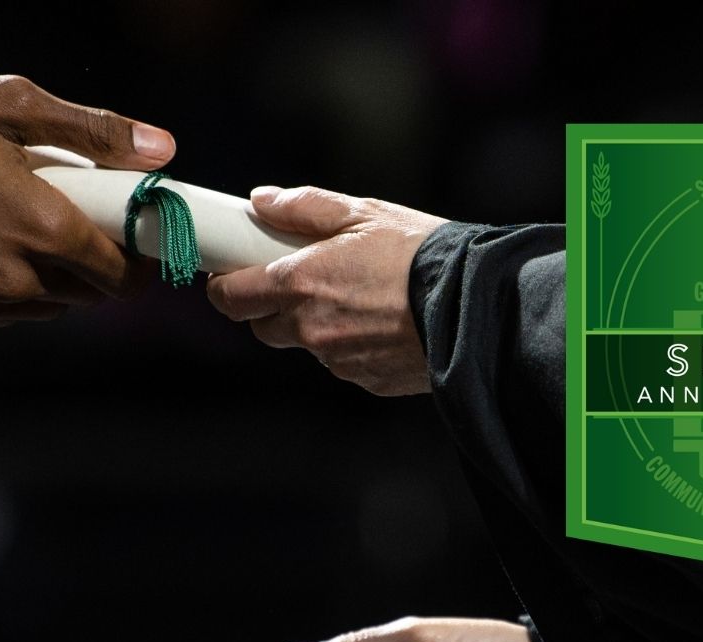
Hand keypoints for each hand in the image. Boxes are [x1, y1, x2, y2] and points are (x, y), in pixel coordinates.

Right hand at [0, 67, 172, 327]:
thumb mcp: (7, 103)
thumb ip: (92, 130)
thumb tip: (161, 149)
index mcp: (45, 229)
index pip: (123, 272)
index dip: (139, 254)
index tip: (136, 229)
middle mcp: (18, 281)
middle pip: (88, 293)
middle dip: (94, 260)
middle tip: (73, 212)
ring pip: (44, 305)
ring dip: (49, 274)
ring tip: (18, 219)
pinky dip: (4, 283)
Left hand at [206, 186, 445, 394]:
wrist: (478, 305)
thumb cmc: (422, 253)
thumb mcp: (363, 213)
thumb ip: (305, 207)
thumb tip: (262, 200)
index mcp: (301, 282)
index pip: (230, 298)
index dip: (225, 286)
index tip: (232, 274)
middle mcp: (311, 328)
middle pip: (263, 326)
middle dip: (272, 306)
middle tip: (303, 281)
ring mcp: (337, 359)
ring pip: (306, 345)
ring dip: (316, 326)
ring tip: (359, 298)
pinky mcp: (366, 380)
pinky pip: (343, 363)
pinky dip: (352, 345)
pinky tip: (383, 322)